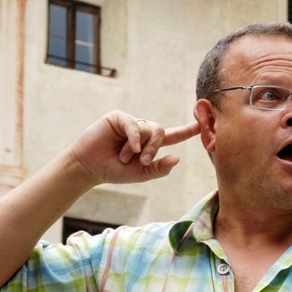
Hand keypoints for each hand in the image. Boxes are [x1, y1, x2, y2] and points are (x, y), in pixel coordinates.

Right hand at [66, 110, 200, 185]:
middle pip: (161, 132)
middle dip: (154, 148)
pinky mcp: (118, 117)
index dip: (187, 131)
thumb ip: (159, 168)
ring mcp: (131, 123)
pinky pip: (134, 124)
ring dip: (141, 147)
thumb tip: (177, 159)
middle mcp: (143, 131)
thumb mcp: (141, 174)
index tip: (201, 124)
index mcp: (150, 144)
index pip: (173, 136)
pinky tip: (129, 148)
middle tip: (142, 161)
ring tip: (126, 156)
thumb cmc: (115, 171)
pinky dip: (134, 138)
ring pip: (149, 128)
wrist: (90, 168)